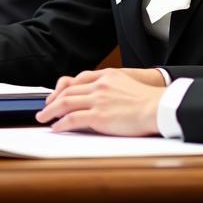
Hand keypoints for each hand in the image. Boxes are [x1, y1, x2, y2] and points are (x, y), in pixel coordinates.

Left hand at [36, 68, 165, 136]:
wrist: (157, 107)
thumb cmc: (148, 100)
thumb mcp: (127, 83)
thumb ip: (110, 87)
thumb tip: (98, 99)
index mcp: (107, 75)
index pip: (78, 79)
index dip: (63, 88)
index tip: (57, 95)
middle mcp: (99, 85)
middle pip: (68, 91)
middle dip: (53, 100)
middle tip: (45, 108)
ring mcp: (98, 100)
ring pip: (65, 103)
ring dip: (51, 111)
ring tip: (44, 118)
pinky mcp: (98, 116)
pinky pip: (72, 119)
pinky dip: (61, 123)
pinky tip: (57, 127)